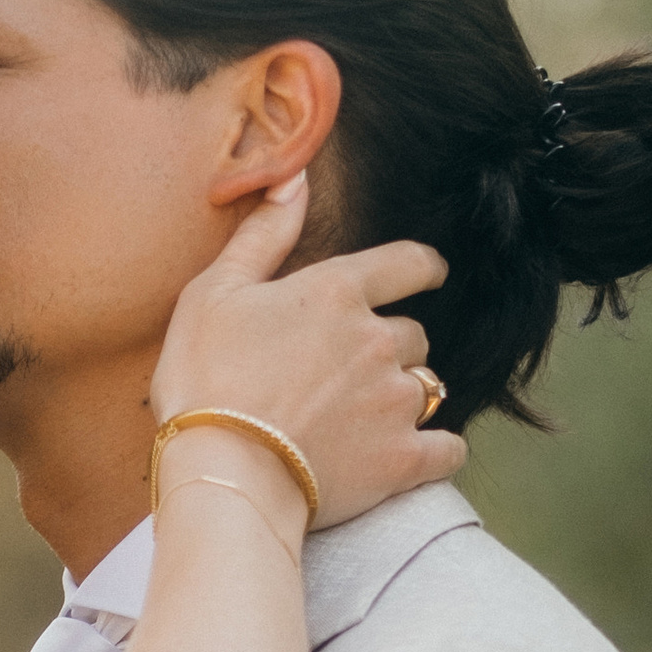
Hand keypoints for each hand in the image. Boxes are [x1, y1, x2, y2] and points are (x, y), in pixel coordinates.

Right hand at [150, 186, 463, 529]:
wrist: (221, 473)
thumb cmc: (204, 380)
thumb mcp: (214, 293)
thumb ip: (263, 236)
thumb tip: (295, 178)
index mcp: (337, 292)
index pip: (408, 263)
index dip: (423, 267)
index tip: (430, 274)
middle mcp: (378, 339)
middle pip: (414, 333)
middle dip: (393, 347)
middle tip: (353, 372)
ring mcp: (395, 400)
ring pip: (429, 386)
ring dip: (406, 395)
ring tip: (368, 418)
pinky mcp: (403, 459)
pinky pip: (447, 449)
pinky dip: (437, 451)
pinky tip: (413, 456)